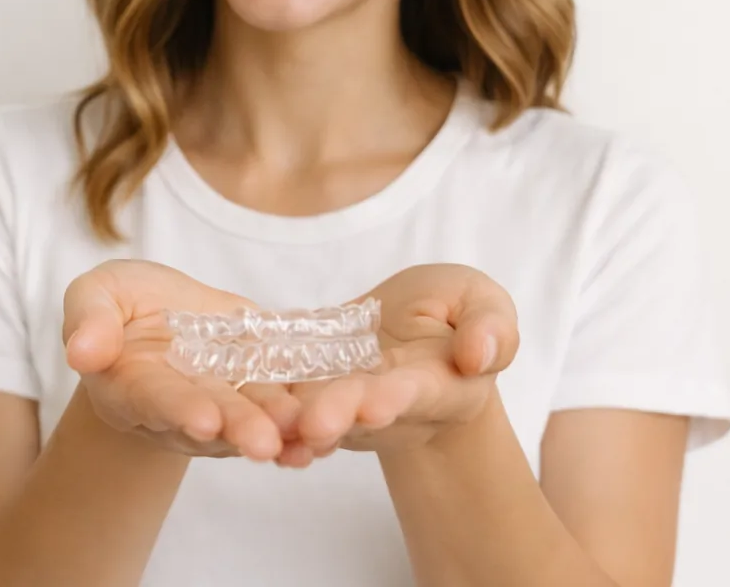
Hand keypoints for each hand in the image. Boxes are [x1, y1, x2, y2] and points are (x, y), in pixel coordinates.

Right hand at [62, 259, 298, 461]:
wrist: (156, 315)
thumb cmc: (119, 307)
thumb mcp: (96, 295)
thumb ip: (89, 320)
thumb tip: (81, 350)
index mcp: (135, 387)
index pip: (158, 400)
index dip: (179, 410)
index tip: (202, 420)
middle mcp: (186, 403)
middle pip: (215, 417)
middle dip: (240, 428)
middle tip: (264, 444)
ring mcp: (228, 396)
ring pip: (258, 413)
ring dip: (284, 428)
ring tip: (310, 438)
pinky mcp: (263, 379)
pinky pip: (289, 395)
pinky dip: (312, 409)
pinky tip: (337, 424)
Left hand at [279, 264, 518, 463]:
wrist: (414, 331)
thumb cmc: (454, 315)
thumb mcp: (483, 303)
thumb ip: (491, 327)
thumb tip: (480, 354)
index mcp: (437, 386)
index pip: (416, 393)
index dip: (396, 399)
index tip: (377, 407)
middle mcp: (386, 405)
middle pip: (360, 410)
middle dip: (338, 414)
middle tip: (314, 425)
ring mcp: (343, 402)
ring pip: (317, 411)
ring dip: (296, 422)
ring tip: (277, 427)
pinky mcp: (308, 390)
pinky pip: (284, 397)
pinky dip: (265, 408)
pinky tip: (238, 417)